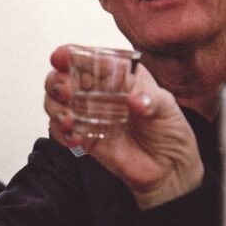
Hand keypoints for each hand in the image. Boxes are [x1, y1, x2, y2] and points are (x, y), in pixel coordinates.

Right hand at [45, 51, 202, 208]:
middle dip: (56, 82)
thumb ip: (151, 100)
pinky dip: (60, 133)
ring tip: (69, 120)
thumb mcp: (168, 109)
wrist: (169, 171)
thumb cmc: (170, 133)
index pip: (89, 59)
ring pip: (55, 103)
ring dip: (54, 109)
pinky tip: (75, 138)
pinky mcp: (84, 137)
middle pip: (62, 78)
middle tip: (66, 93)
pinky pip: (60, 131)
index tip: (59, 58)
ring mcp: (89, 115)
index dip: (70, 54)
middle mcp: (99, 92)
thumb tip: (134, 99)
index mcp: (118, 76)